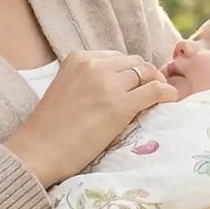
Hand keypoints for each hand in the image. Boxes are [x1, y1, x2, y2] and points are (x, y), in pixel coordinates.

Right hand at [5, 50, 176, 186]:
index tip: (135, 85)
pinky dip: (167, 93)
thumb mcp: (66, 89)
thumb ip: (88, 81)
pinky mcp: (120, 105)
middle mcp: (94, 65)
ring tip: (160, 98)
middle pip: (134, 62)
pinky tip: (170, 100)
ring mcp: (108, 84)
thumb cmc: (49, 129)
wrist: (38, 151)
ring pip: (146, 73)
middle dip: (145, 75)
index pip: (117, 58)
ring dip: (156, 83)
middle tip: (151, 92)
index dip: (129, 72)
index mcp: (79, 58)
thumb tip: (118, 85)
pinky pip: (155, 90)